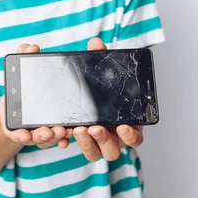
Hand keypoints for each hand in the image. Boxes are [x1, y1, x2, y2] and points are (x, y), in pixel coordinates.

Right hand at [0, 43, 72, 149]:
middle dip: (41, 136)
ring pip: (48, 140)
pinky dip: (63, 139)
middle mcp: (26, 128)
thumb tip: (30, 46)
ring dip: (55, 137)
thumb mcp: (22, 71)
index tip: (24, 135)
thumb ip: (24, 58)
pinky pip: (59, 139)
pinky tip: (69, 136)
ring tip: (62, 131)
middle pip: (34, 138)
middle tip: (49, 130)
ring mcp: (40, 132)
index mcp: (13, 117)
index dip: (18, 135)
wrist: (28, 97)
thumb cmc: (23, 85)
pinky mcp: (54, 132)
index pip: (13, 131)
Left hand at [72, 38, 144, 161]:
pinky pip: (77, 148)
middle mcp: (113, 137)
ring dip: (87, 144)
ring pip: (95, 154)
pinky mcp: (79, 141)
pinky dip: (70, 142)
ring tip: (78, 129)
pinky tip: (63, 134)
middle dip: (104, 140)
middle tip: (93, 127)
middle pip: (113, 151)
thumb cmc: (99, 86)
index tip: (122, 127)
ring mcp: (96, 142)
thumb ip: (98, 58)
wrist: (79, 92)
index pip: (134, 137)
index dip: (131, 136)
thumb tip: (95, 43)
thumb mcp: (98, 72)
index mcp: (126, 123)